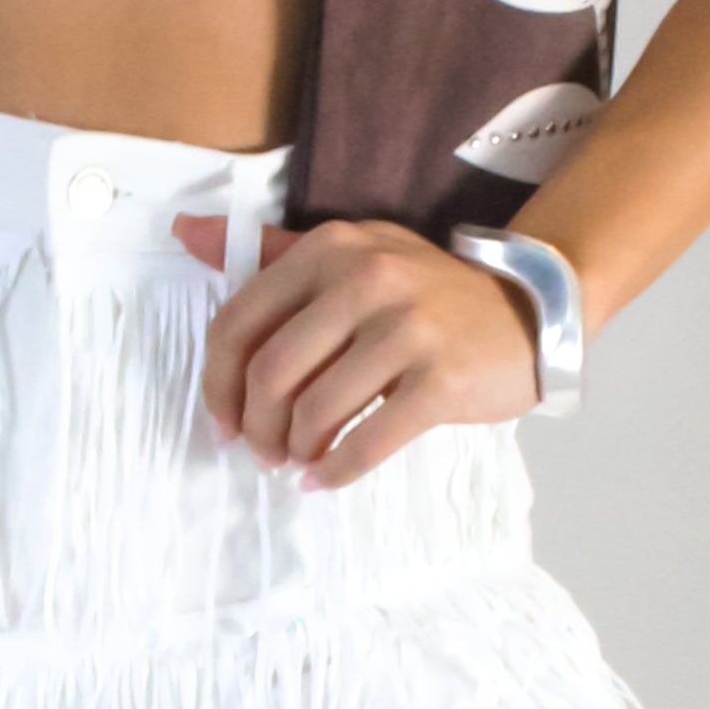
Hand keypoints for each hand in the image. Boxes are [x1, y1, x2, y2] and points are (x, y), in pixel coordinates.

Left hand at [170, 212, 541, 489]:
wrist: (525, 312)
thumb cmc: (421, 293)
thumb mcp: (350, 255)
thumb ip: (268, 250)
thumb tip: (184, 230)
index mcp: (330, 249)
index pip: (239, 322)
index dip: (218, 383)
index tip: (223, 421)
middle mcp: (367, 279)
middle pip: (271, 374)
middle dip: (256, 427)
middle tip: (264, 451)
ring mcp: (408, 329)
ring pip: (315, 411)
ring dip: (295, 452)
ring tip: (299, 461)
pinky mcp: (441, 381)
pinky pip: (367, 441)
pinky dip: (335, 471)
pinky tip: (326, 478)